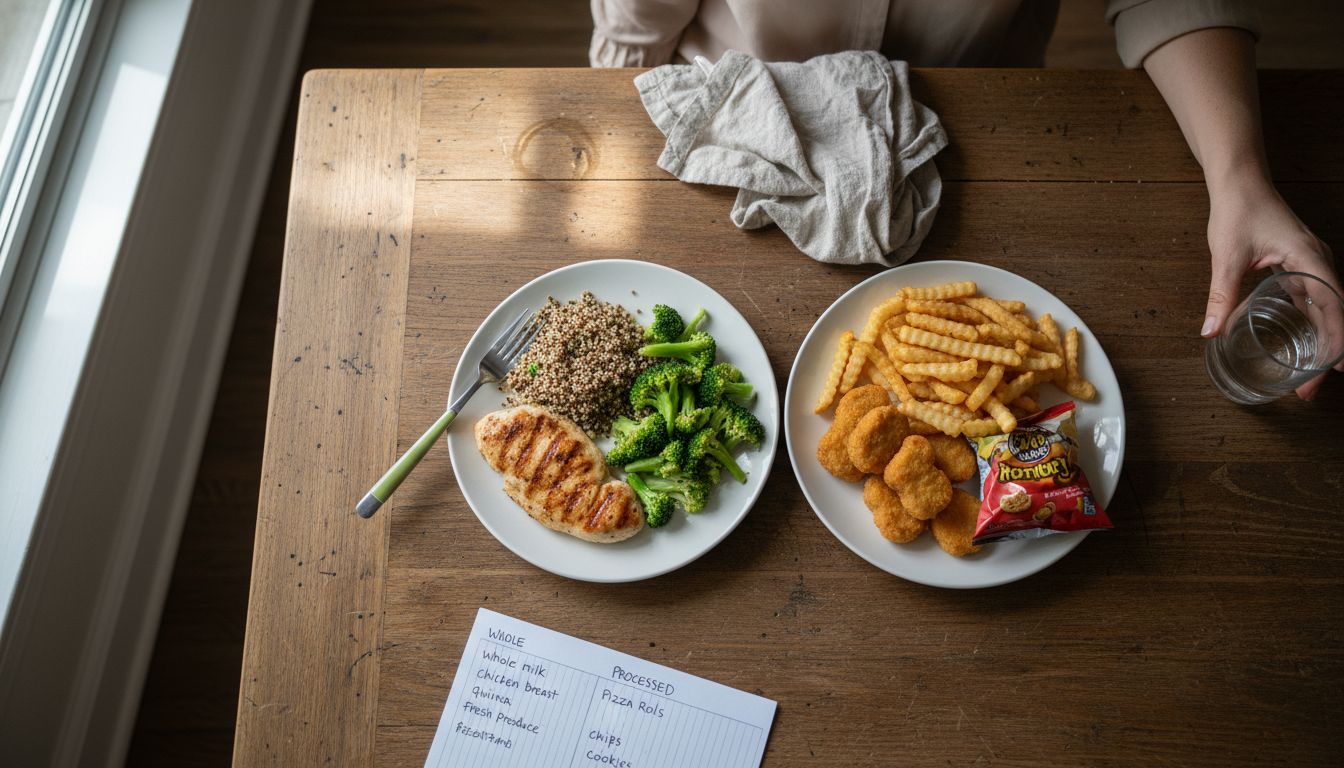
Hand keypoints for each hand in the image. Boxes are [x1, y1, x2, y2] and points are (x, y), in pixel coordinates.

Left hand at [1203, 173, 1342, 399]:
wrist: (1240, 181)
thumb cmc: (1238, 210)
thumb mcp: (1227, 258)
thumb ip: (1221, 296)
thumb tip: (1209, 331)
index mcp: (1311, 260)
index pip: (1335, 309)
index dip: (1336, 343)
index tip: (1332, 371)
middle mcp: (1319, 263)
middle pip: (1335, 314)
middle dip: (1327, 353)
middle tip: (1308, 388)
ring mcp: (1312, 264)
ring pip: (1327, 309)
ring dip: (1321, 340)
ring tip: (1308, 375)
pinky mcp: (1300, 265)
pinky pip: (1314, 299)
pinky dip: (1312, 323)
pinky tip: (1301, 343)